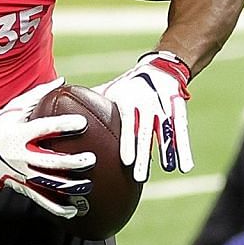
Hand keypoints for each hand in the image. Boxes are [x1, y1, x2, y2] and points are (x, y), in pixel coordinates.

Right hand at [0, 79, 94, 217]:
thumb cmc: (1, 126)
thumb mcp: (16, 108)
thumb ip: (39, 95)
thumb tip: (62, 80)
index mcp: (21, 133)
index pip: (45, 128)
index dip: (63, 125)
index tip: (82, 122)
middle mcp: (22, 155)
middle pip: (51, 161)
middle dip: (72, 162)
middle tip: (90, 159)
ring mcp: (23, 174)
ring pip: (49, 184)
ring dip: (70, 187)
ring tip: (88, 185)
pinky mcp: (24, 187)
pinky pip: (42, 201)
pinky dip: (58, 208)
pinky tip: (74, 210)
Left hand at [94, 50, 192, 182]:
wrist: (161, 67)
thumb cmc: (128, 85)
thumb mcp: (110, 89)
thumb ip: (91, 102)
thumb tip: (59, 108)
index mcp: (129, 99)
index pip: (128, 123)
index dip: (128, 142)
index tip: (126, 161)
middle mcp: (148, 103)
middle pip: (147, 131)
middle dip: (145, 154)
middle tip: (140, 177)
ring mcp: (165, 107)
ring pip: (167, 131)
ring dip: (169, 151)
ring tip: (169, 169)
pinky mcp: (179, 111)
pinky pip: (182, 131)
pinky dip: (183, 149)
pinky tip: (184, 167)